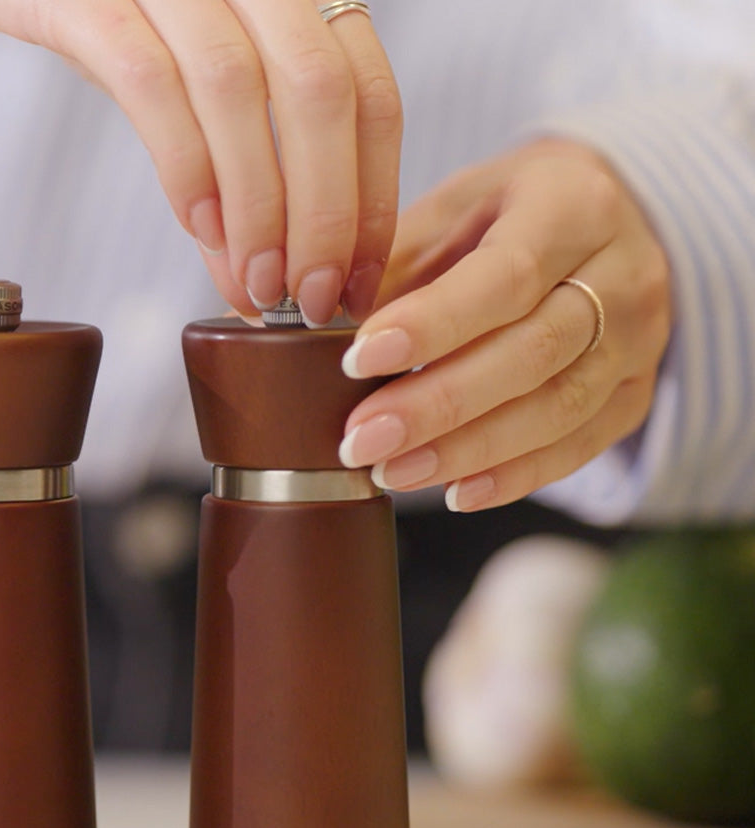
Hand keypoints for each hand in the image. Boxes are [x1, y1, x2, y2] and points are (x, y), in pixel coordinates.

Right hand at [0, 0, 401, 325]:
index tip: (356, 284)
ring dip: (256, 207)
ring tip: (253, 285)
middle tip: (308, 299)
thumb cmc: (113, 25)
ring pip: (238, 91)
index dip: (372, 198)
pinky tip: (198, 228)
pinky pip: (148, 83)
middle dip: (324, 215)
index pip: (367, 93)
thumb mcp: (194, 88)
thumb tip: (259, 287)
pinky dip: (183, 165)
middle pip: (319, 93)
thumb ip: (234, 177)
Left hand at [337, 139, 672, 509]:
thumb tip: (316, 321)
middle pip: (532, 352)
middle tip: (361, 441)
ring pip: (556, 409)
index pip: (504, 276)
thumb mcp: (451, 209)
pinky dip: (514, 476)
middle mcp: (624, 272)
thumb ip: (393, 261)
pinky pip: (579, 446)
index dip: (431, 326)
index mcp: (573, 204)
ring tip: (391, 471)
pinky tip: (455, 493)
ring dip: (465, 451)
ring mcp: (641, 340)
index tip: (357, 361)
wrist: (605, 222)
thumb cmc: (506, 216)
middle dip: (437, 406)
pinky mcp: (636, 394)